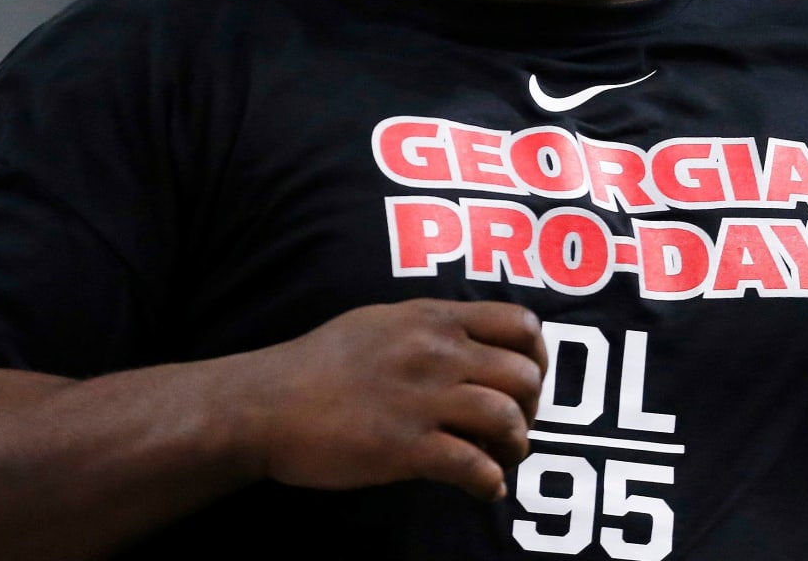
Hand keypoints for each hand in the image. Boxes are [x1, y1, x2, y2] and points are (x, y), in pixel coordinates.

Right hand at [249, 299, 546, 500]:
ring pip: (508, 419)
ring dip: (517, 445)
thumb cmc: (323, 362)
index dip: (538, 356)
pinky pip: (473, 466)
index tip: (530, 380)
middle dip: (532, 406)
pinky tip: (484, 488)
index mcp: (435, 318)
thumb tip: (474, 339)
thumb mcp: (386, 320)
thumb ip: (434, 326)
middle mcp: (437, 352)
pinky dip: (490, 482)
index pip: (521, 323)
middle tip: (516, 426)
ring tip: (503, 458)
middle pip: (524, 375)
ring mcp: (422, 399)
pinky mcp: (405, 448)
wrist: (268, 403)